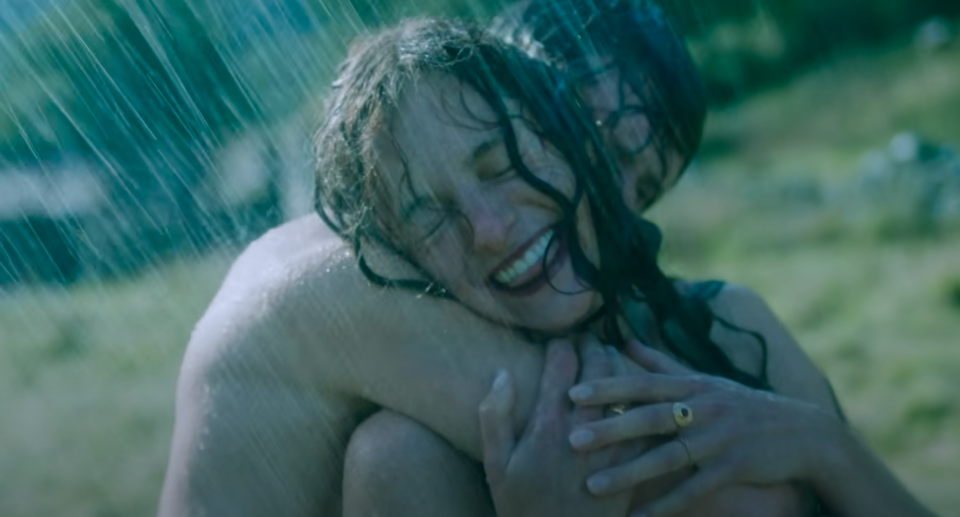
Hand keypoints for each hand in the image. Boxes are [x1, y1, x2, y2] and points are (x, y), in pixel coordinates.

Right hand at [479, 338, 631, 516]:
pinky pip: (642, 419)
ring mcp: (613, 446)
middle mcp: (584, 429)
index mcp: (548, 425)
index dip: (562, 343)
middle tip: (588, 337)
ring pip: (625, 389)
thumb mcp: (496, 466)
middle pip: (597, 369)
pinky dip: (638, 398)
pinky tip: (632, 392)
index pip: (561, 365)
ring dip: (618, 366)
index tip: (560, 337)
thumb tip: (502, 373)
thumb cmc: (523, 508)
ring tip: (609, 355)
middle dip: (593, 345)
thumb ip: (495, 416)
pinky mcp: (633, 462)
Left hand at [566, 341, 843, 516]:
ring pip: (669, 456)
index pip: (644, 384)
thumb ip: (661, 364)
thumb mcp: (705, 380)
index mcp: (692, 384)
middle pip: (651, 417)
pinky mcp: (735, 467)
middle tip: (572, 439)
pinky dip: (666, 505)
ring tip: (594, 485)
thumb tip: (622, 340)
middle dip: (610, 428)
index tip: (572, 394)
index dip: (608, 387)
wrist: (804, 432)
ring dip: (629, 473)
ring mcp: (721, 438)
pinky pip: (695, 489)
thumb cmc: (742, 405)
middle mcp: (704, 407)